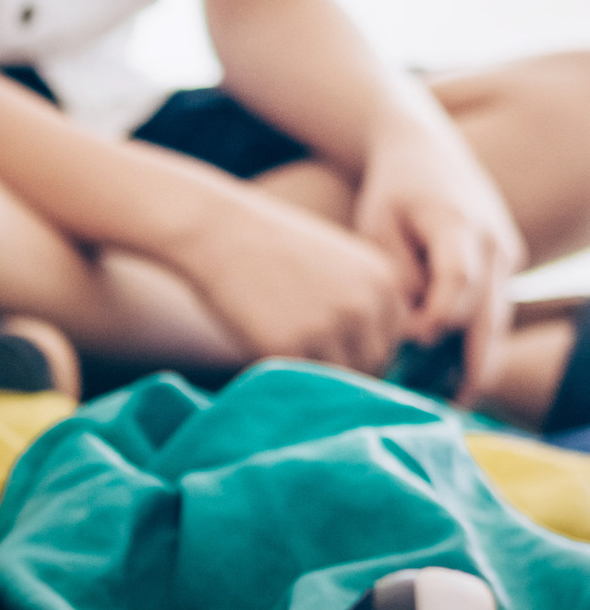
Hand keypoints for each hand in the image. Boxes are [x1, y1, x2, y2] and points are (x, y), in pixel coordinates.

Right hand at [177, 176, 413, 375]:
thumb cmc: (271, 244)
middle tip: (307, 352)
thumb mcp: (339, 260)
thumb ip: (364, 300)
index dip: (363, 346)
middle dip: (345, 365)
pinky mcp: (289, 347)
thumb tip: (374, 358)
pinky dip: (286, 373)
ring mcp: (329, 328)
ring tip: (287, 348)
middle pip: (375, 364)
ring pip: (340, 379)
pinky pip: (299, 381)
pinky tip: (264, 344)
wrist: (216, 229)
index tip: (331, 340)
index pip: (393, 339)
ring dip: (318, 374)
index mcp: (384, 281)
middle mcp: (365, 306)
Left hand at [354, 114, 522, 398]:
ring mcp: (508, 253)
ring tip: (455, 401)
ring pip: (499, 318)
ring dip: (481, 360)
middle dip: (472, 362)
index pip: (459, 282)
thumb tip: (414, 326)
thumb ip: (395, 273)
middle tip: (449, 404)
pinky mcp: (508, 263)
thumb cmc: (392, 190)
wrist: (427, 149)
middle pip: (490, 312)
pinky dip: (480, 341)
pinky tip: (458, 375)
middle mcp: (495, 242)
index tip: (413, 344)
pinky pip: (496, 309)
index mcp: (459, 226)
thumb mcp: (378, 225)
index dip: (438, 317)